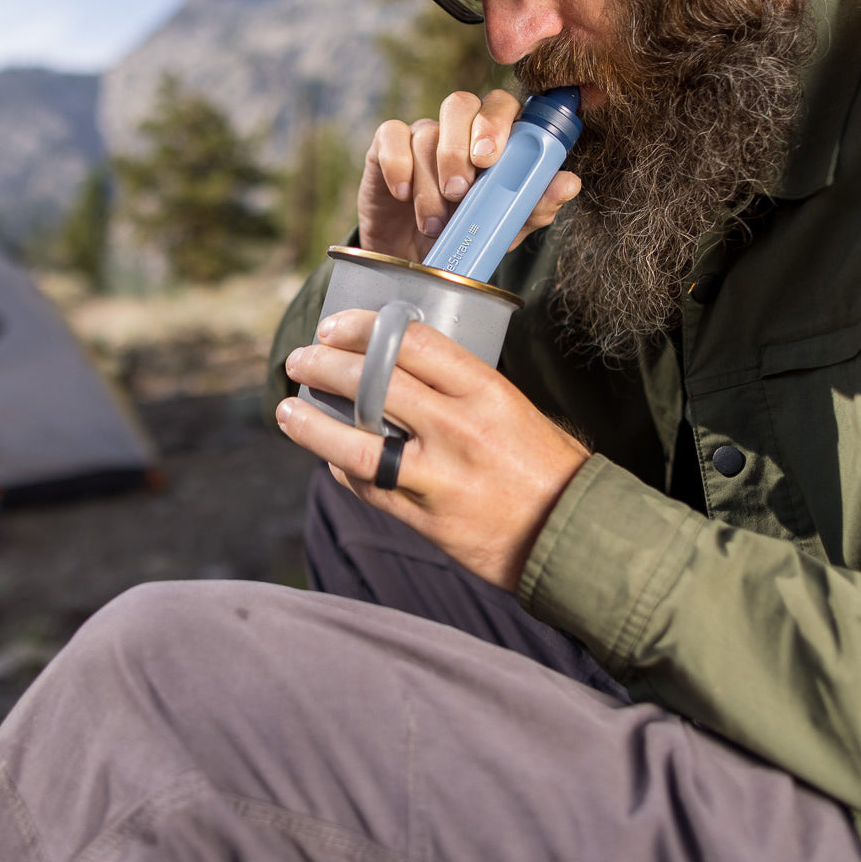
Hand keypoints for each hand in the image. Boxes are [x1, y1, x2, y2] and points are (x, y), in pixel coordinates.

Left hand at [276, 309, 589, 590]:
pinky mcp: (425, 519)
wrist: (572, 535)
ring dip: (312, 425)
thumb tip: (397, 365)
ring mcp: (438, 478)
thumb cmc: (545, 463)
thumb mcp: (511, 406)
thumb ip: (457, 388)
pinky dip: (342, 468)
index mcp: (485, 391)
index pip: (411, 343)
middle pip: (373, 385)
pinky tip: (329, 456)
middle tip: (300, 359)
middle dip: (324, 367)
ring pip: (356, 444)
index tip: (334, 326)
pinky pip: (369, 487)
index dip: (363, 328)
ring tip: (287, 410)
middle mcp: (457, 430)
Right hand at [358, 88, 580, 261]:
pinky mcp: (386, 147)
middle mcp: (458, 129)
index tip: (490, 160)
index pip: (501, 106)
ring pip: (425, 133)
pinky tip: (402, 195)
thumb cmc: (465, 236)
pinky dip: (397, 166)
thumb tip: (569, 183)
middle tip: (460, 190)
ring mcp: (422, 135)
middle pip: (460, 103)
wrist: (416, 262)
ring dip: (429, 182)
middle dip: (458, 146)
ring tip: (433, 222)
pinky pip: (390, 136)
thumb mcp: (503, 229)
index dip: (497, 123)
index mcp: (494, 138)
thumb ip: (535, 206)